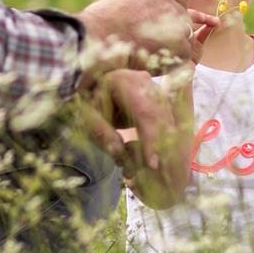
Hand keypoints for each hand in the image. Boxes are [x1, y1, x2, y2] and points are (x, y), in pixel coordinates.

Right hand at [77, 0, 202, 73]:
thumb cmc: (98, 25)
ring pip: (185, 36)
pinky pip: (185, 54)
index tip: (168, 27)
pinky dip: (173, 61)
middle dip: (175, 32)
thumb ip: (141, 6)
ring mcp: (175, 19)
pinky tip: (154, 63)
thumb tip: (147, 17)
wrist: (96, 37)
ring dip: (173, 47)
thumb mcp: (121, 3)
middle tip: (157, 47)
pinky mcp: (179, 41)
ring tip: (150, 55)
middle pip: (183, 18)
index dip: (175, 14)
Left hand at [80, 66, 193, 207]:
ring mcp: (153, 87)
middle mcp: (143, 81)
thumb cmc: (87, 104)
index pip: (144, 112)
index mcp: (122, 81)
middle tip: (158, 172)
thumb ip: (101, 134)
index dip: (152, 139)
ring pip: (167, 118)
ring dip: (164, 143)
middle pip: (160, 115)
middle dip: (161, 144)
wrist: (92, 88)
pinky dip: (163, 139)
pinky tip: (158, 157)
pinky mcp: (157, 97)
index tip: (153, 165)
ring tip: (156, 168)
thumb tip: (119, 153)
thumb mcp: (86, 118)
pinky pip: (166, 120)